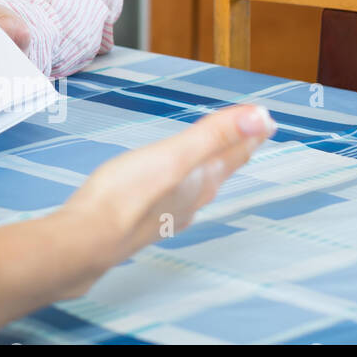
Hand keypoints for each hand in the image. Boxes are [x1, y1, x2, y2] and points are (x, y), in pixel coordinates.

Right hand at [0, 103, 276, 328]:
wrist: (90, 238)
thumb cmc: (127, 194)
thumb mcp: (173, 155)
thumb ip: (215, 135)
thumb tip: (261, 117)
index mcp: (201, 182)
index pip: (234, 153)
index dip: (251, 134)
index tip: (266, 120)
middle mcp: (191, 200)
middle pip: (220, 170)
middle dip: (234, 151)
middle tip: (248, 136)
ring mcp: (168, 213)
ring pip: (198, 186)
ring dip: (209, 168)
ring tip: (214, 158)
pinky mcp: (145, 219)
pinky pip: (175, 196)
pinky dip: (183, 183)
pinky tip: (172, 188)